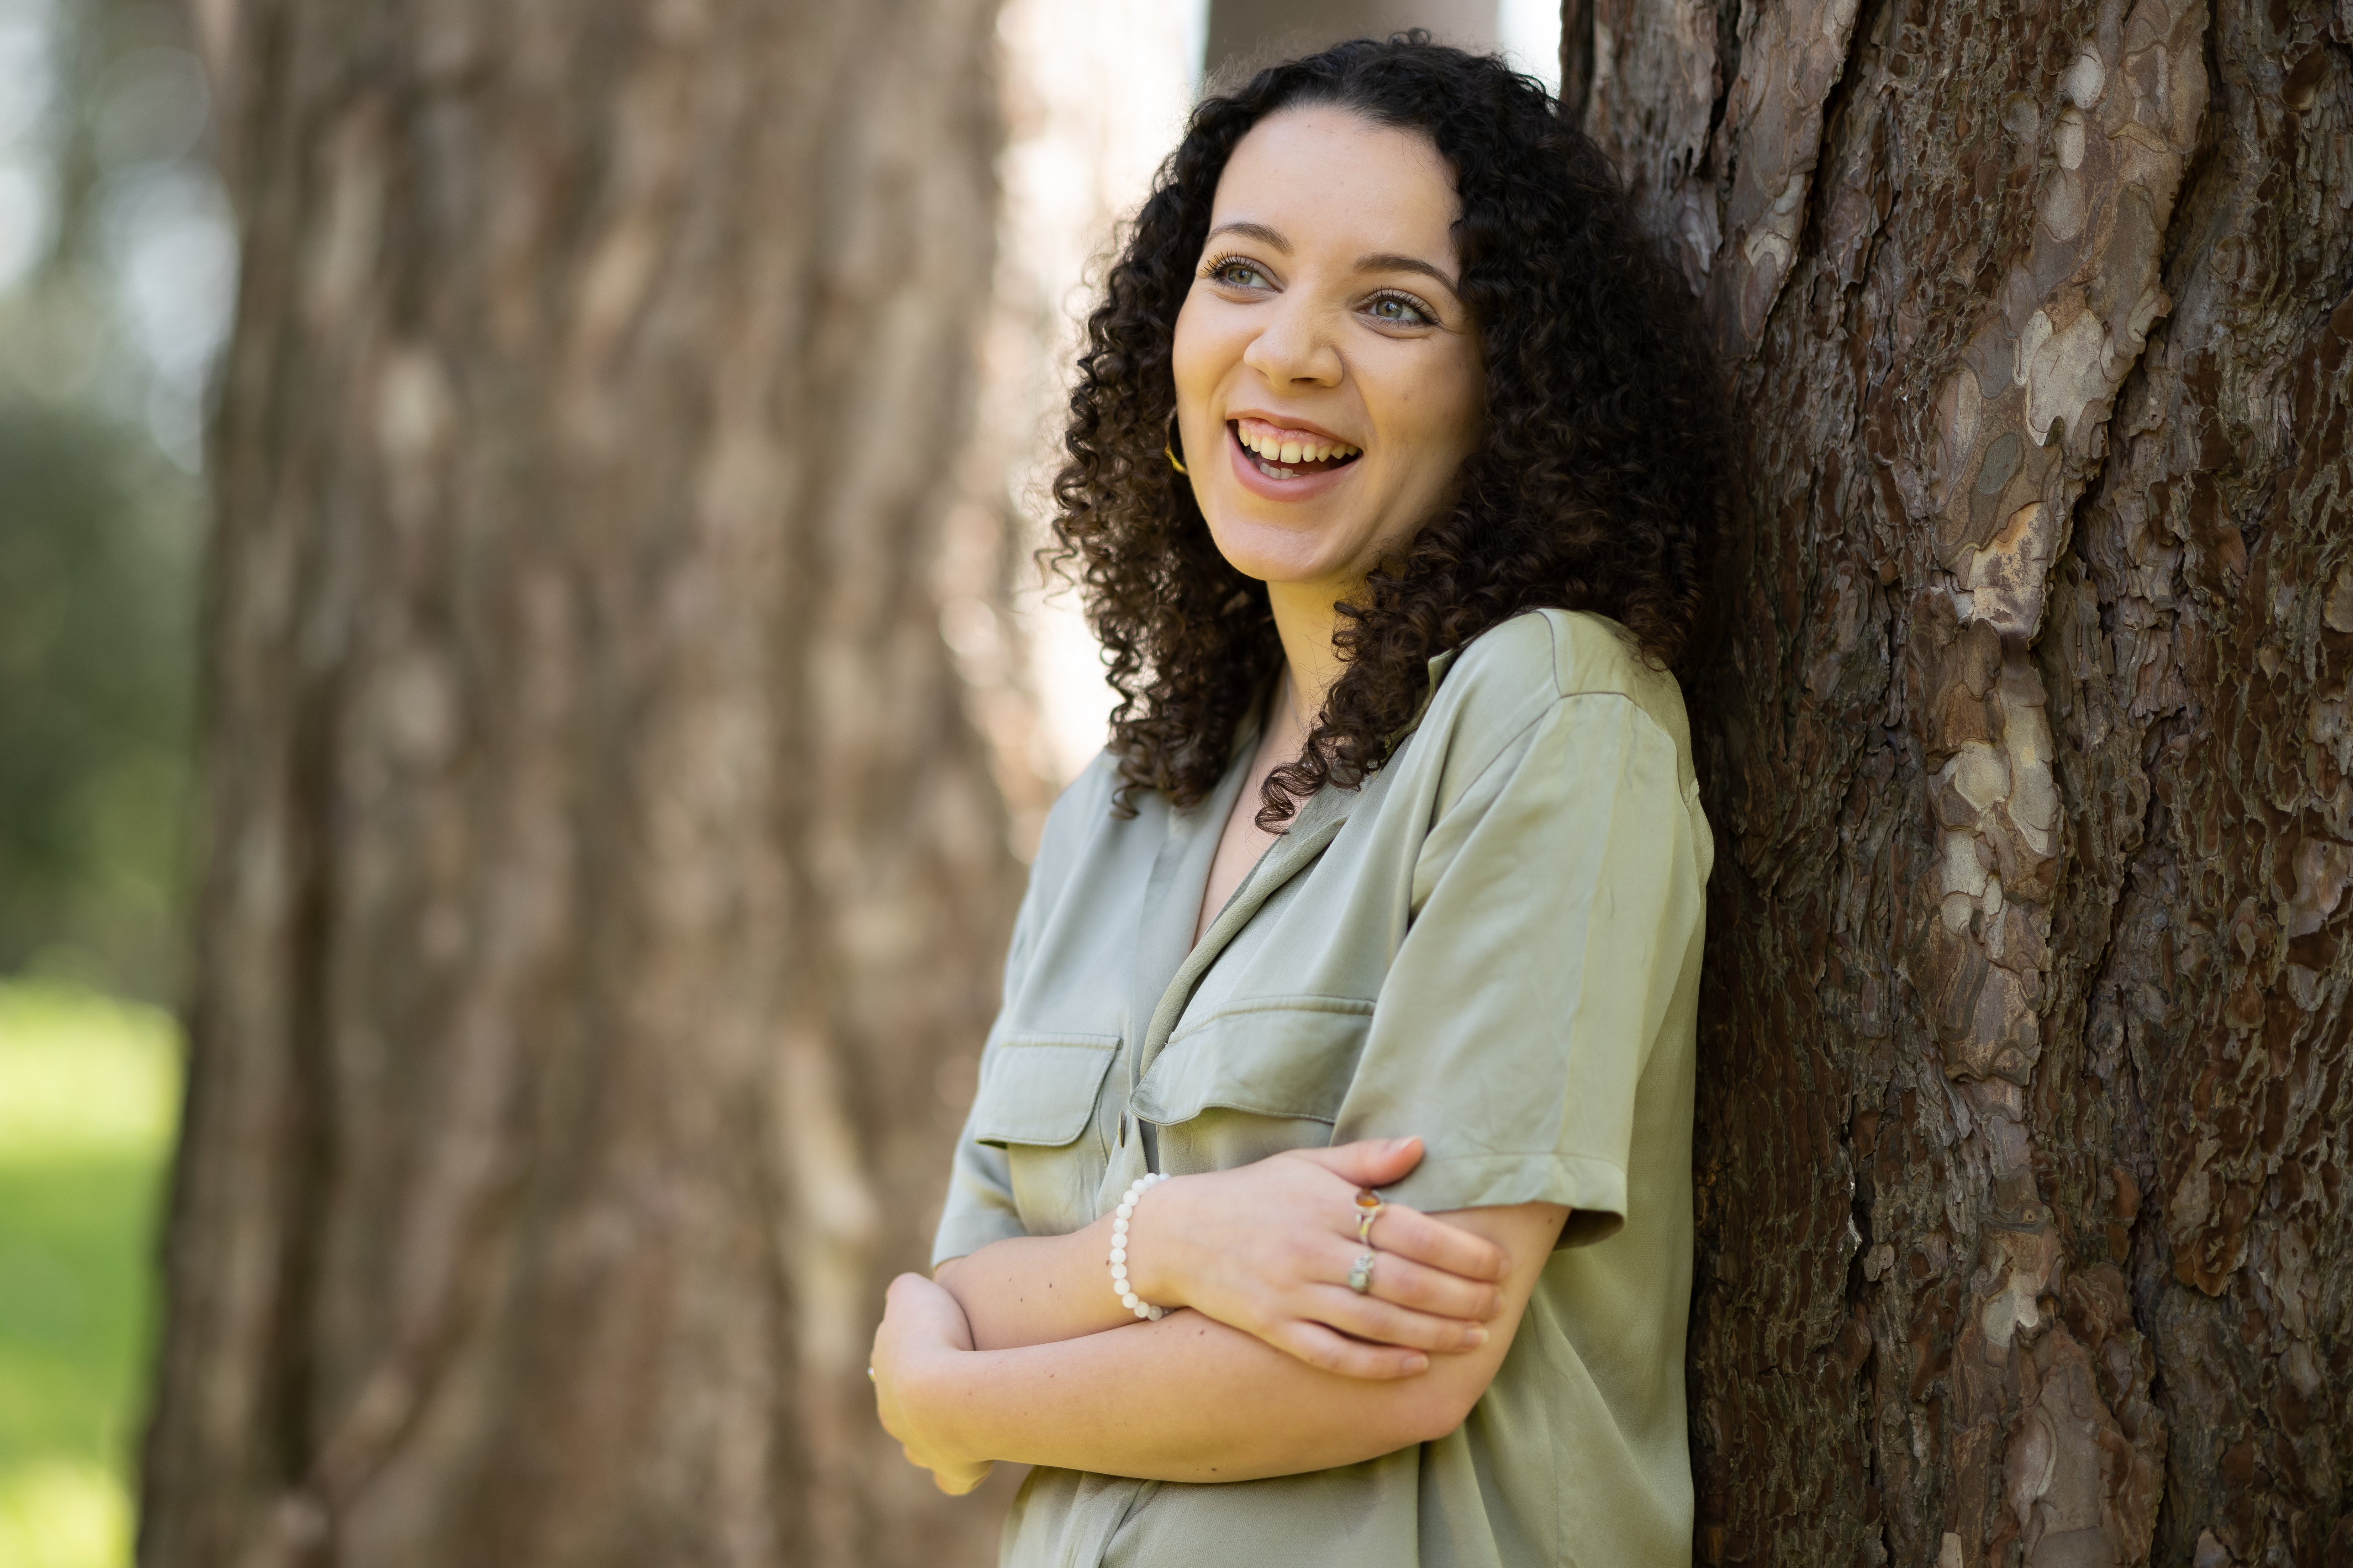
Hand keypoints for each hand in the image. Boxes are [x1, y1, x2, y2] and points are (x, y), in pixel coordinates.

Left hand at [869, 1272, 994, 1494]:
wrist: (944, 1390)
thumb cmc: (932, 1335)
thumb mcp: (912, 1292)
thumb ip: (905, 1290)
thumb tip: (906, 1292)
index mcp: (884, 1373)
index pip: (890, 1366)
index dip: (914, 1354)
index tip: (940, 1344)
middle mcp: (893, 1414)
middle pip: (901, 1410)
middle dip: (922, 1399)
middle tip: (956, 1380)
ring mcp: (919, 1447)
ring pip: (921, 1446)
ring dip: (940, 1434)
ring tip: (968, 1417)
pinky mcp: (951, 1472)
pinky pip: (953, 1480)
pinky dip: (963, 1471)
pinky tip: (978, 1460)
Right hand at [1126, 1137, 1511, 1379]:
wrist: (1178, 1233)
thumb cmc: (1253, 1194)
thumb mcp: (1305, 1164)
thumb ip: (1365, 1160)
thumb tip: (1421, 1144)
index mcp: (1325, 1205)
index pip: (1410, 1231)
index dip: (1461, 1250)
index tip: (1498, 1262)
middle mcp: (1311, 1251)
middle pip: (1402, 1280)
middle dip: (1460, 1296)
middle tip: (1499, 1304)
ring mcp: (1292, 1294)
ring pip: (1376, 1322)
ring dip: (1433, 1333)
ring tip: (1475, 1336)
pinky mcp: (1274, 1329)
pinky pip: (1333, 1353)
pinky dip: (1377, 1363)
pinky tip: (1414, 1365)